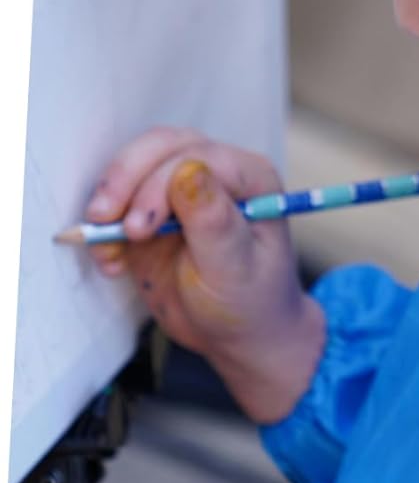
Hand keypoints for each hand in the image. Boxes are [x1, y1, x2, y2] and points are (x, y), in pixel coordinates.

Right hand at [85, 126, 324, 423]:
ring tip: (107, 248)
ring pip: (136, 167)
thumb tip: (189, 170)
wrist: (239, 334)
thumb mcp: (233, 268)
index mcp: (251, 178)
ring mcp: (184, 189)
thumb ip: (213, 221)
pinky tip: (113, 263)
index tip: (138, 229)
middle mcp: (219, 174)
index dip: (160, 185)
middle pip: (162, 148)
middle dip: (125, 180)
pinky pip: (120, 203)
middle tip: (103, 221)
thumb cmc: (250, 301)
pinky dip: (105, 229)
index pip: (198, 157)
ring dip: (111, 202)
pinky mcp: (155, 213)